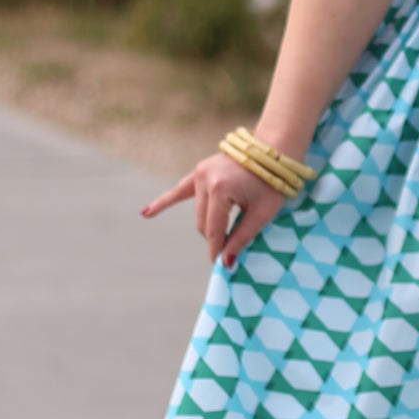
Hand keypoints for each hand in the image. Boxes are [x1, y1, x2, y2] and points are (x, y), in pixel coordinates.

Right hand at [139, 150, 287, 267]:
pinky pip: (179, 191)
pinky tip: (145, 213)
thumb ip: (242, 237)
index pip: (214, 230)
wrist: (274, 152)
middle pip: (203, 223)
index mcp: (221, 190)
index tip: (220, 266)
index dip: (217, 250)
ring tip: (223, 234)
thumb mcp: (262, 213)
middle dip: (215, 237)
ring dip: (209, 225)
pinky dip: (164, 202)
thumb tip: (225, 263)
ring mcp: (200, 173)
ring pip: (197, 212)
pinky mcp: (199, 171)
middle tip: (231, 248)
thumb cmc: (272, 183)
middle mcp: (205, 180)